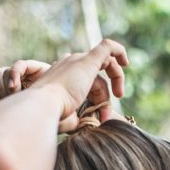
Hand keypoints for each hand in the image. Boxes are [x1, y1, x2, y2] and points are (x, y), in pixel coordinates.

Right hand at [0, 40, 127, 132]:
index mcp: (62, 76)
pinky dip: (119, 51)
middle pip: (96, 76)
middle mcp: (68, 64)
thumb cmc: (51, 117)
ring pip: (104, 67)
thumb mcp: (68, 118)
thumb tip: (89, 122)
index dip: (97, 99)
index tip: (100, 116)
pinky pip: (108, 48)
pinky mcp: (87, 60)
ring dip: (111, 90)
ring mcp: (77, 61)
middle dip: (104, 97)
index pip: (86, 82)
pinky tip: (127, 63)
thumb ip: (79, 117)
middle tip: (105, 116)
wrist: (42, 107)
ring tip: (108, 111)